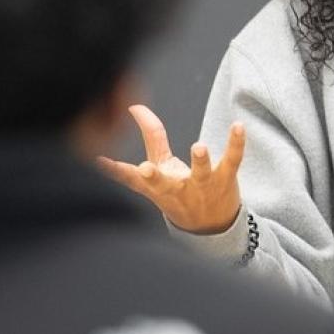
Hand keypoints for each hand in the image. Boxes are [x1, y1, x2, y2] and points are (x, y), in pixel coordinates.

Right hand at [96, 104, 245, 234]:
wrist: (211, 229)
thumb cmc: (179, 191)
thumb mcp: (161, 167)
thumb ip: (151, 135)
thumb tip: (134, 104)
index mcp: (155, 186)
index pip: (131, 179)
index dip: (113, 170)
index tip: (96, 161)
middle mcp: (176, 188)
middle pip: (162, 183)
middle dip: (153, 176)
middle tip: (146, 169)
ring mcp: (202, 185)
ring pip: (201, 173)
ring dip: (199, 160)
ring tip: (198, 146)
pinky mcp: (225, 179)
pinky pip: (232, 160)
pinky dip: (236, 143)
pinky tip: (238, 126)